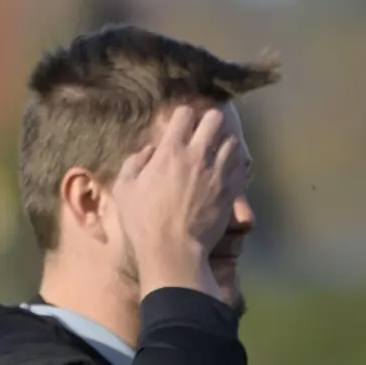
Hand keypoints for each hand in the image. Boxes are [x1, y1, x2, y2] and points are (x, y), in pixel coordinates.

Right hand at [112, 105, 247, 295]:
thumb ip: (134, 163)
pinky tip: (225, 170)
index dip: (182, 115)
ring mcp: (219, 173)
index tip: (179, 123)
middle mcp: (198, 156)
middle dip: (209, 121)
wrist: (173, 250)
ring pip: (232, 141)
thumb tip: (149, 150)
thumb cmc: (143, 221)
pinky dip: (234, 164)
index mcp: (170, 152)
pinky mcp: (232, 190)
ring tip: (216, 151)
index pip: (185, 114)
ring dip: (224, 142)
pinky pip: (240, 166)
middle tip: (202, 131)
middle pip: (215, 120)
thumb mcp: (125, 189)